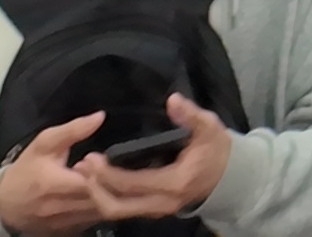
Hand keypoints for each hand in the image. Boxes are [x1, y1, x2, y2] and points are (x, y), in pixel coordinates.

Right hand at [0, 112, 112, 235]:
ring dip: (114, 193)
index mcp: (55, 184)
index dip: (101, 168)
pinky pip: (99, 219)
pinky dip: (107, 204)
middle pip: (106, 201)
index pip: (91, 182)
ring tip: (98, 178)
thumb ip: (73, 130)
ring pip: (106, 212)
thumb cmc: (26, 171)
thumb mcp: (44, 144)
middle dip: (115, 182)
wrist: (4, 205)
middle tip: (104, 168)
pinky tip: (98, 191)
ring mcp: (70, 223)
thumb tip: (100, 117)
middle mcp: (64, 208)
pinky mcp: (74, 230)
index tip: (93, 157)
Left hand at [79, 98, 232, 225]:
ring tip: (84, 172)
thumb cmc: (217, 150)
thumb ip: (191, 115)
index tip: (91, 157)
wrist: (230, 176)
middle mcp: (161, 203)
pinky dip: (106, 196)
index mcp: (173, 183)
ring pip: (117, 211)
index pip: (132, 183)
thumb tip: (173, 100)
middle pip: (117, 205)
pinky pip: (123, 208)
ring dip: (97, 193)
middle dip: (95, 188)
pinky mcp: (152, 209)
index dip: (108, 173)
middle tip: (81, 166)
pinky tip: (96, 179)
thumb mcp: (209, 128)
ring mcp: (156, 210)